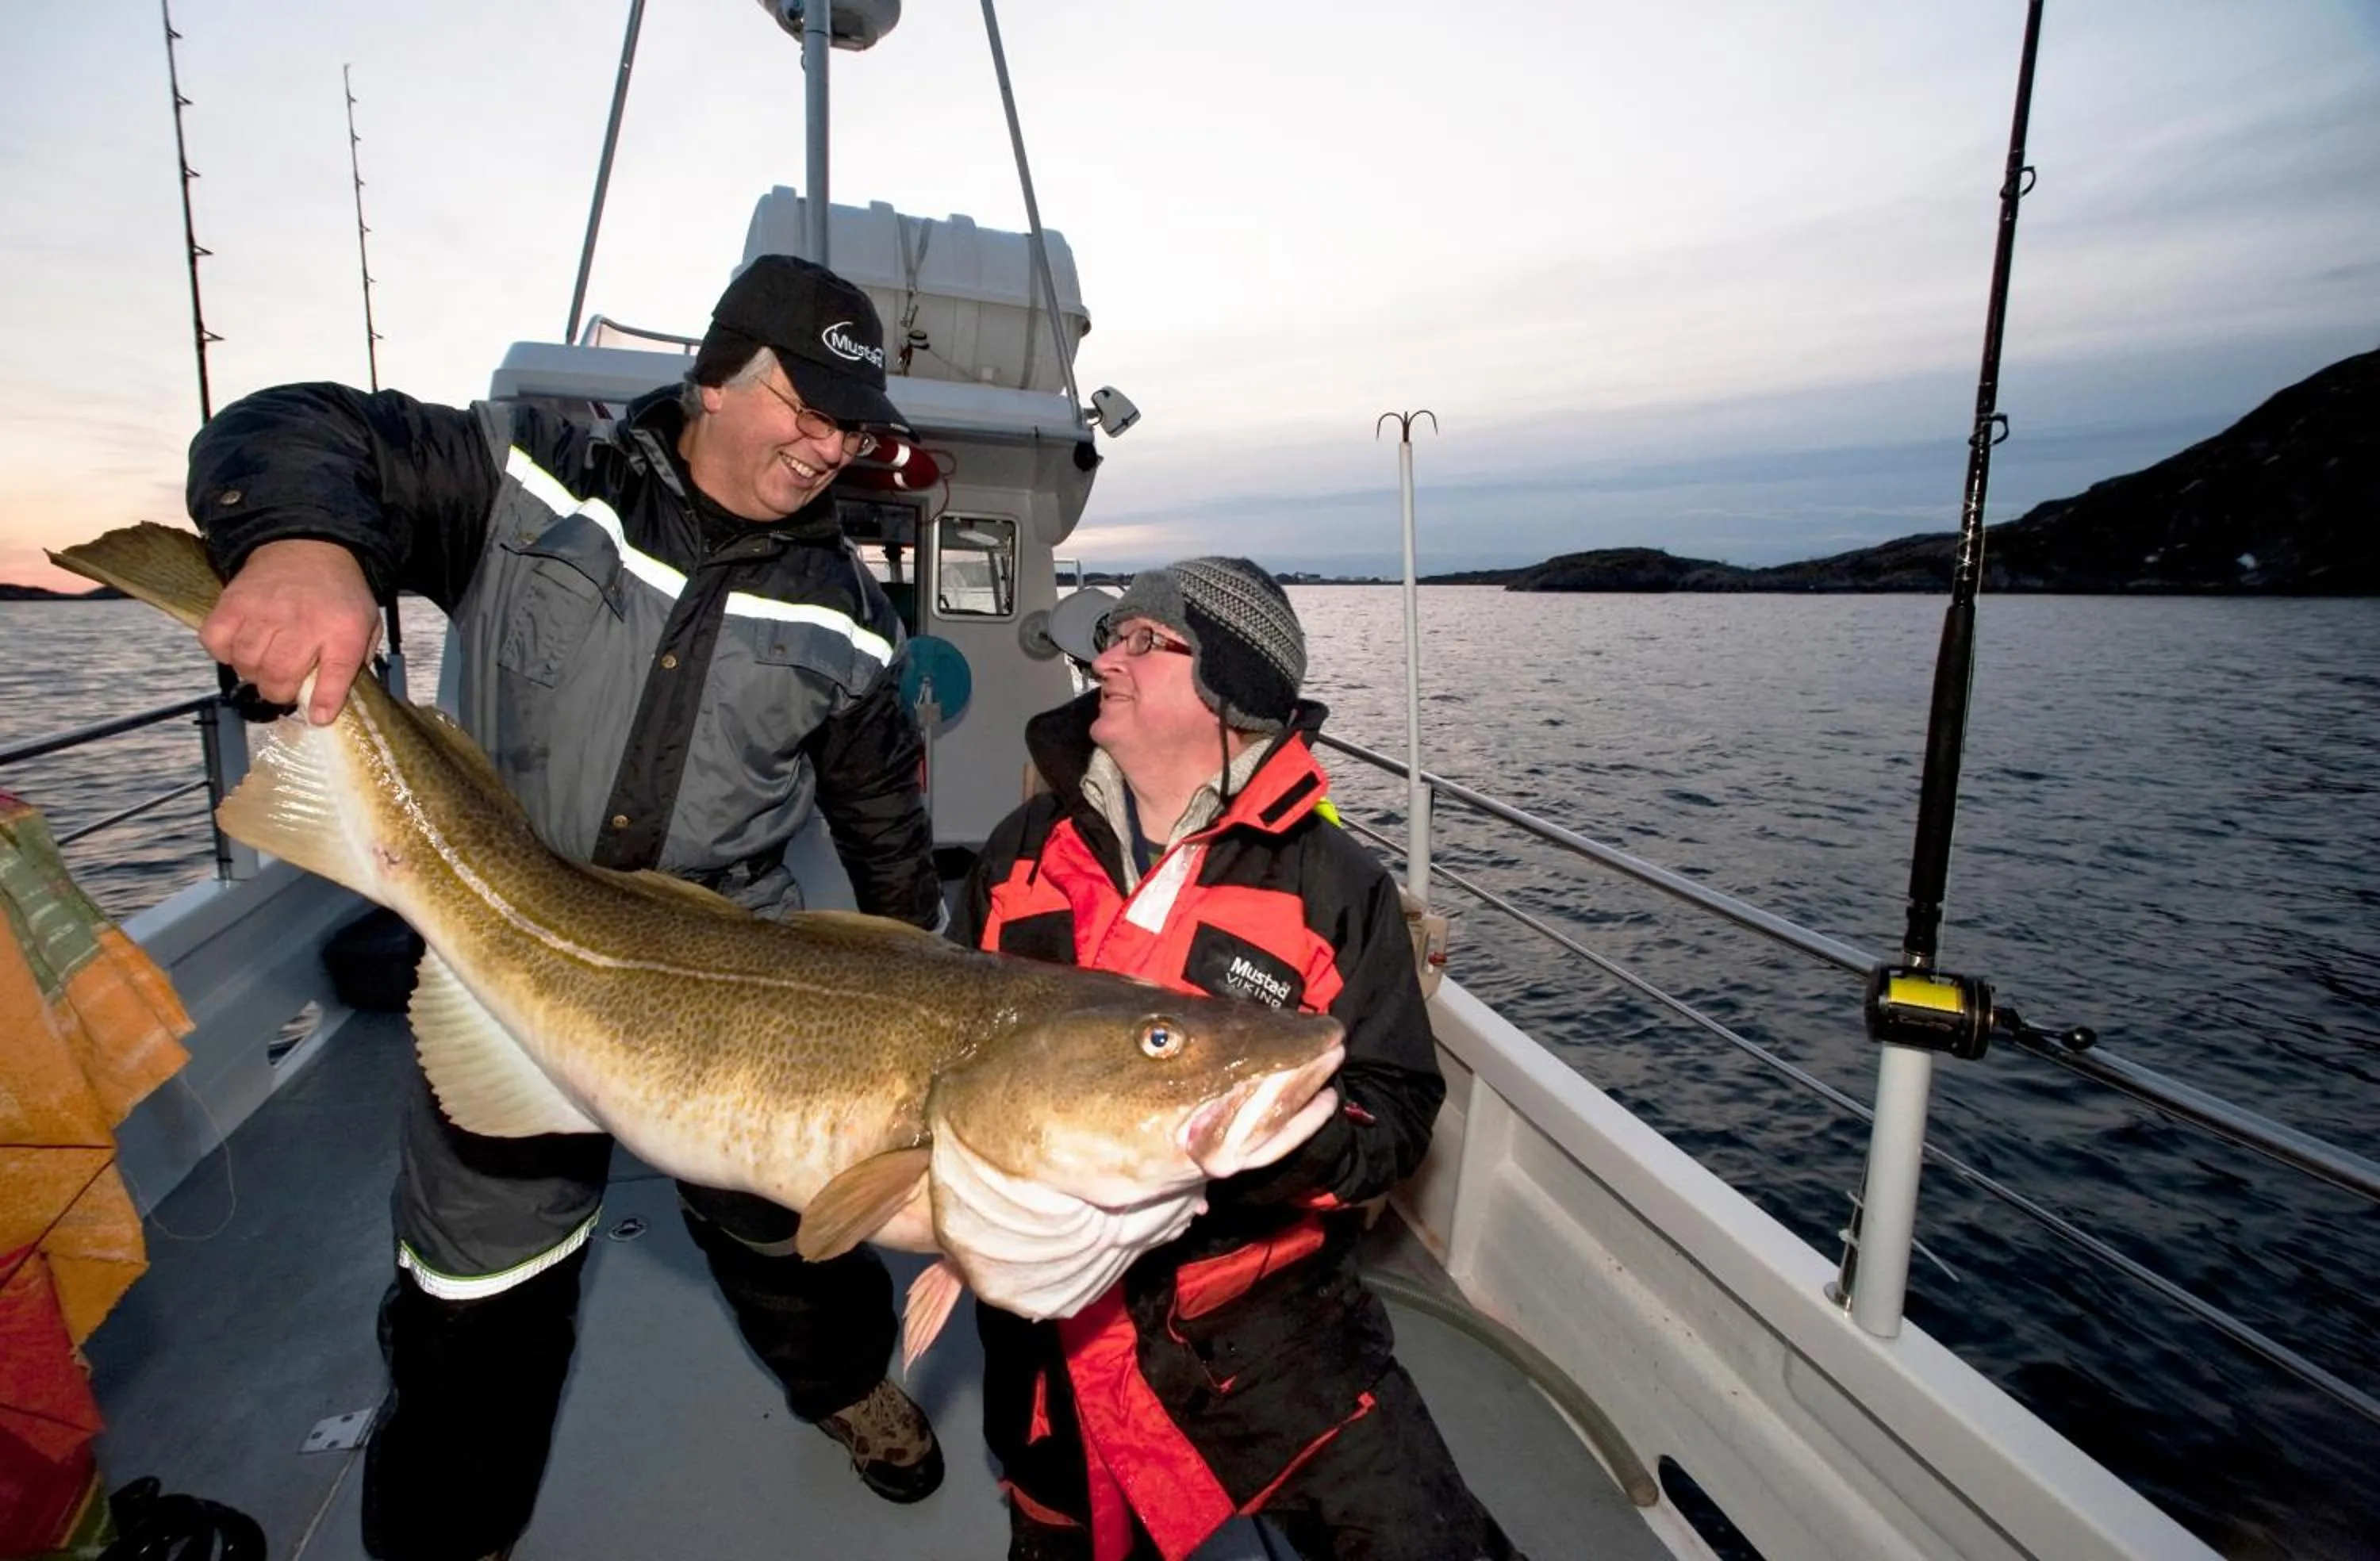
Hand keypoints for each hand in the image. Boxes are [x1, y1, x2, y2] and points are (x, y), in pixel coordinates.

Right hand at [198, 538, 382, 724]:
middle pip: (280, 675)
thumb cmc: (336, 595)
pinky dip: (225, 653)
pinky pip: (217, 642)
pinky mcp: (232, 603)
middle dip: (279, 693)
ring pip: (247, 663)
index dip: (325, 702)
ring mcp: (264, 610)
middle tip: (283, 687)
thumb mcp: (364, 623)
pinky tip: (241, 646)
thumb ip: (354, 662)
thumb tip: (331, 702)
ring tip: (263, 664)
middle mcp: (302, 620)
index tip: (318, 716)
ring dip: (253, 674)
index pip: (336, 673)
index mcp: (342, 628)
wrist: (308, 545)